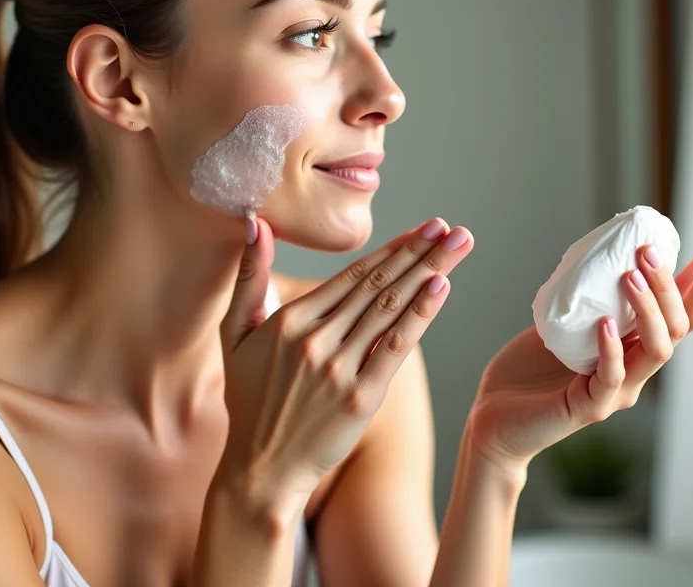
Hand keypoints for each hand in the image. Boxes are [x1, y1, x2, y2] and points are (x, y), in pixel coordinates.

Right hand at [216, 216, 474, 508]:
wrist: (262, 469)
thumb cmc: (249, 400)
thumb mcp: (235, 335)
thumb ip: (248, 278)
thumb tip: (255, 224)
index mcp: (290, 321)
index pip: (353, 275)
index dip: (392, 248)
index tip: (423, 228)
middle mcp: (316, 340)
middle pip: (378, 285)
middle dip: (419, 252)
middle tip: (450, 227)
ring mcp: (339, 369)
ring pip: (390, 309)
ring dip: (429, 272)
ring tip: (458, 245)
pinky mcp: (360, 399)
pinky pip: (395, 349)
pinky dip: (420, 316)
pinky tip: (440, 289)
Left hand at [468, 244, 692, 470]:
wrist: (495, 416)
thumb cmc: (529, 369)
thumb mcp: (564, 322)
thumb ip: (587, 298)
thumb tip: (602, 253)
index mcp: (634, 349)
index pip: (682, 317)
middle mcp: (635, 371)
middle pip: (677, 329)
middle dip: (670, 286)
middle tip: (648, 251)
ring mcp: (616, 392)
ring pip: (656, 352)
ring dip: (648, 310)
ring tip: (631, 276)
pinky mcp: (589, 408)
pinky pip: (610, 378)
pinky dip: (611, 349)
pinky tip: (604, 324)